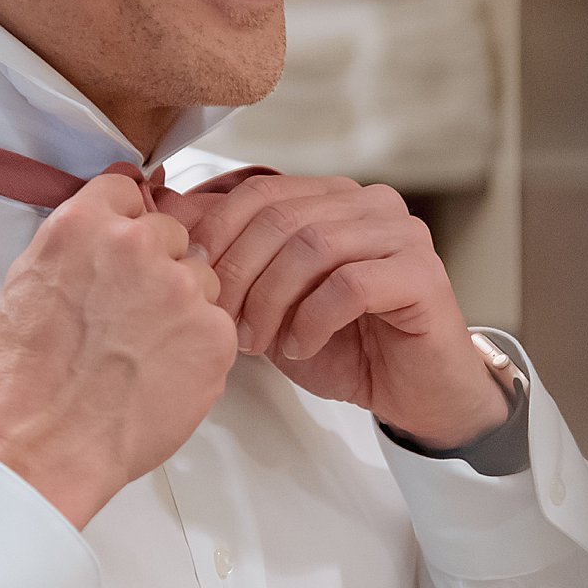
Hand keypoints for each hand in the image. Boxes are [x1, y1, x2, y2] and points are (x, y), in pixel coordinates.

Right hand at [0, 173, 237, 528]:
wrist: (43, 443)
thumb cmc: (25, 377)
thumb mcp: (28, 282)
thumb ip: (75, 247)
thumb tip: (105, 236)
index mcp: (83, 225)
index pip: (127, 190)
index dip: (127, 223)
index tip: (127, 246)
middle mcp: (136, 245)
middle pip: (171, 234)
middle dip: (157, 267)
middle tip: (129, 315)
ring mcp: (181, 288)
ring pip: (200, 278)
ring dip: (182, 306)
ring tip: (143, 351)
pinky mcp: (214, 333)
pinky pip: (217, 325)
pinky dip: (198, 347)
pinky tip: (162, 373)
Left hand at [160, 175, 508, 449]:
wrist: (410, 394)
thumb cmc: (341, 346)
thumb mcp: (268, 300)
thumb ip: (230, 258)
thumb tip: (166, 210)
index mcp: (330, 197)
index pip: (258, 192)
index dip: (217, 235)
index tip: (194, 282)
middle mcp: (368, 202)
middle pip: (281, 218)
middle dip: (240, 275)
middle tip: (225, 324)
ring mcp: (400, 233)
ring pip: (313, 247)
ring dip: (272, 300)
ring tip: (259, 341)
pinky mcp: (422, 273)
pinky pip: (350, 284)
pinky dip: (312, 320)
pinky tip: (300, 347)